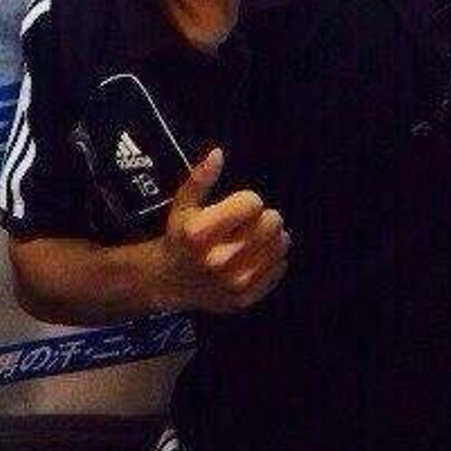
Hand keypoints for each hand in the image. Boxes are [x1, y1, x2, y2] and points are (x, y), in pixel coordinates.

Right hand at [151, 149, 289, 314]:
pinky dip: (274, 258)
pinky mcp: (247, 297)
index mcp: (200, 233)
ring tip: (255, 237)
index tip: (237, 207)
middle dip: (264, 217)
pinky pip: (280, 267)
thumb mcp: (183, 205)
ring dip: (273, 236)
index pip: (252, 202)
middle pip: (272, 222)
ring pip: (281, 244)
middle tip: (250, 222)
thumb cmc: (180, 237)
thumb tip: (218, 153)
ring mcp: (234, 282)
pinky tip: (257, 256)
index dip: (247, 200)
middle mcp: (218, 259)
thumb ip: (199, 179)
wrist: (170, 282)